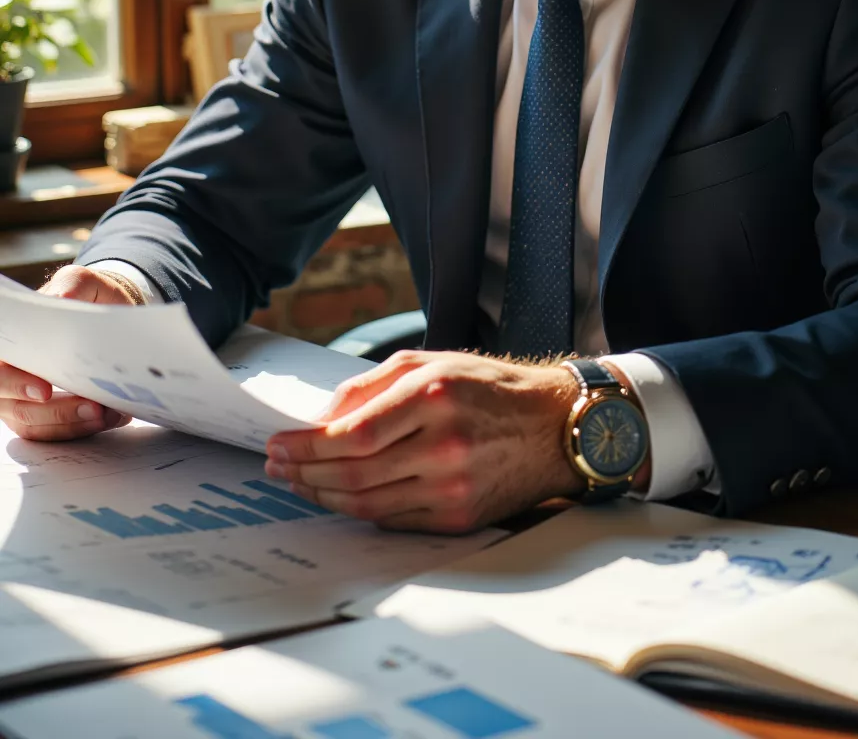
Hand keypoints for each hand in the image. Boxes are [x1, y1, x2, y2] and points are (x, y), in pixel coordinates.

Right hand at [0, 265, 133, 441]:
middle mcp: (8, 372)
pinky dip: (81, 429)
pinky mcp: (43, 416)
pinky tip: (110, 417)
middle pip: (13, 405)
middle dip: (55, 410)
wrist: (103, 315)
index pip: (1, 367)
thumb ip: (71, 287)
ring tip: (108, 414)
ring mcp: (20, 398)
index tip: (45, 390)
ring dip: (72, 424)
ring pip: (35, 424)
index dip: (16, 383)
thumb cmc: (86, 297)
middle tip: (92, 407)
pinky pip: (54, 432)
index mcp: (9, 339)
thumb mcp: (82, 282)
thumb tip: (59, 303)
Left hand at [264, 349, 582, 532]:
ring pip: (368, 504)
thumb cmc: (489, 389)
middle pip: (353, 474)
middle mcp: (443, 445)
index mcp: (434, 396)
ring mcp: (453, 487)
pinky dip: (359, 511)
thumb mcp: (431, 362)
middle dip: (304, 472)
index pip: (352, 435)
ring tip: (298, 483)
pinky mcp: (460, 518)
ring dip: (323, 495)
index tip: (278, 445)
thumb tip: (320, 418)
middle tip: (277, 467)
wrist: (553, 426)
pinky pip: (394, 521)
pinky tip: (339, 497)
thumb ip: (370, 385)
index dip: (307, 446)